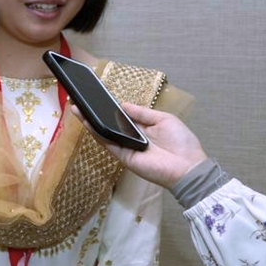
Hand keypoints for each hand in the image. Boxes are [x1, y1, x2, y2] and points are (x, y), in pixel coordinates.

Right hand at [76, 102, 206, 187]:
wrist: (188, 167)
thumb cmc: (181, 142)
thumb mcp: (164, 119)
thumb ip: (142, 113)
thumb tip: (123, 105)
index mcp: (143, 128)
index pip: (122, 117)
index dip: (110, 109)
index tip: (98, 98)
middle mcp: (132, 138)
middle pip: (110, 125)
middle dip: (95, 114)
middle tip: (81, 102)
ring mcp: (126, 148)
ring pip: (105, 133)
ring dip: (90, 122)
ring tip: (77, 109)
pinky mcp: (124, 156)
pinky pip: (108, 143)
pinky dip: (96, 133)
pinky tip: (87, 122)